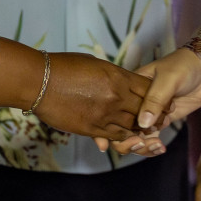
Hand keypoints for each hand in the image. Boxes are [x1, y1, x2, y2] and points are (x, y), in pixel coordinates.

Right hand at [32, 52, 152, 143]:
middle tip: (158, 120)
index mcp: (117, 76)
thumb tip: (122, 80)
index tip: (161, 100)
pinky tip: (125, 135)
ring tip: (143, 130)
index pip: (148, 89)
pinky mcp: (92, 128)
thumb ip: (112, 75)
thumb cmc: (64, 67)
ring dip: (138, 128)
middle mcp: (116, 96)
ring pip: (132, 126)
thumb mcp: (94, 64)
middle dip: (153, 115)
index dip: (156, 96)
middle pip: (145, 110)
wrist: (39, 81)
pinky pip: (115, 136)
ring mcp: (104, 114)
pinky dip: (123, 137)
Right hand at [100, 48, 200, 154]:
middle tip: (140, 144)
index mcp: (128, 89)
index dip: (105, 129)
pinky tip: (161, 147)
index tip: (107, 144)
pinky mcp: (160, 121)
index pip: (111, 110)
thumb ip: (155, 100)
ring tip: (156, 146)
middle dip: (126, 143)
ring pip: (135, 137)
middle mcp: (133, 103)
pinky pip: (150, 139)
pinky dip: (153, 147)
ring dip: (142, 147)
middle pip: (119, 129)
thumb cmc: (182, 66)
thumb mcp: (167, 79)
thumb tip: (142, 124)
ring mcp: (147, 114)